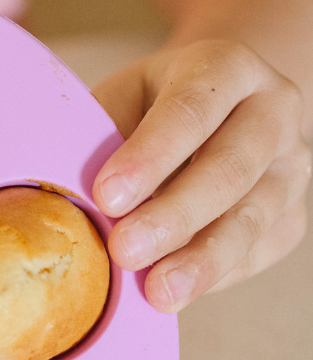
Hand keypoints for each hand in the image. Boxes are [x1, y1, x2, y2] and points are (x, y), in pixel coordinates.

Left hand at [91, 38, 310, 311]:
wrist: (213, 109)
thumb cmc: (148, 108)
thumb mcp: (121, 99)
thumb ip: (102, 139)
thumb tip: (68, 198)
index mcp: (224, 67)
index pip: (190, 110)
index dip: (149, 156)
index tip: (106, 197)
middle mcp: (273, 108)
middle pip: (229, 168)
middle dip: (173, 215)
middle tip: (124, 250)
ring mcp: (292, 164)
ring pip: (251, 217)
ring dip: (200, 260)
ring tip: (157, 292)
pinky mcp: (292, 214)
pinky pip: (258, 252)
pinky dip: (216, 275)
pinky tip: (179, 292)